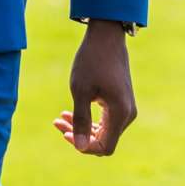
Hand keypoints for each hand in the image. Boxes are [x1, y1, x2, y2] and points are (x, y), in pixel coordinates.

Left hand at [55, 20, 136, 156]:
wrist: (106, 37)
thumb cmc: (91, 61)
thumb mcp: (80, 91)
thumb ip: (81, 120)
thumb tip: (80, 147)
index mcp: (120, 113)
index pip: (105, 147)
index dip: (85, 147)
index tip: (64, 133)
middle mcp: (128, 114)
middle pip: (104, 139)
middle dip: (79, 135)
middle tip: (57, 122)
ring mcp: (126, 108)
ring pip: (104, 130)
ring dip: (82, 127)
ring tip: (60, 118)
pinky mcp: (122, 101)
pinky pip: (106, 120)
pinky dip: (89, 119)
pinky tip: (70, 112)